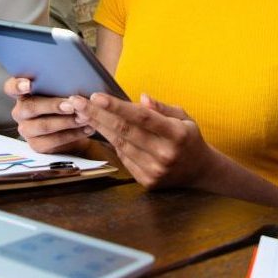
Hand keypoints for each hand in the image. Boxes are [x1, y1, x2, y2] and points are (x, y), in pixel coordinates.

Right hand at [4, 77, 92, 153]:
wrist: (75, 126)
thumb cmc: (69, 98)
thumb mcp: (67, 87)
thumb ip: (65, 80)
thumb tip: (77, 70)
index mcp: (24, 92)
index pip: (11, 87)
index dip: (17, 86)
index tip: (29, 84)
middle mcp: (21, 110)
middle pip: (31, 107)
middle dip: (53, 105)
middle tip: (72, 104)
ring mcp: (27, 129)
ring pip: (43, 125)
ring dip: (66, 121)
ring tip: (84, 117)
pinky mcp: (37, 145)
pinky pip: (53, 141)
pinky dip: (73, 134)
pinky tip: (87, 128)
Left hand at [71, 93, 213, 189]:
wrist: (200, 171)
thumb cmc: (188, 138)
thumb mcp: (183, 117)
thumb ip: (162, 108)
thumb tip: (141, 98)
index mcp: (176, 134)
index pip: (142, 118)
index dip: (117, 106)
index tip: (97, 96)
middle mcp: (164, 154)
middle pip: (124, 131)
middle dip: (97, 115)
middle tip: (77, 102)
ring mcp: (154, 170)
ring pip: (120, 145)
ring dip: (98, 127)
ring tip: (82, 113)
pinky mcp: (146, 181)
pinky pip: (123, 158)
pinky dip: (110, 142)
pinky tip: (99, 129)